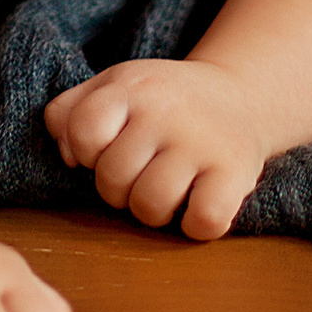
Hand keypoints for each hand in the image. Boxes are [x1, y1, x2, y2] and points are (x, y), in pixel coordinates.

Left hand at [44, 59, 267, 239]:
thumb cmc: (163, 101)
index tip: (109, 147)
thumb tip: (70, 158)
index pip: (83, 129)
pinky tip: (197, 205)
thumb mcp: (114, 87)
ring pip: (150, 204)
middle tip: (142, 173)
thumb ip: (71, 112)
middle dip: (118, 189)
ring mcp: (201, 141)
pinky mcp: (235, 171)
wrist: (241, 95)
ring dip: (153, 212)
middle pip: (112, 177)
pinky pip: (204, 220)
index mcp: (130, 87)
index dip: (87, 151)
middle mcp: (165, 111)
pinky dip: (195, 225)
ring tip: (166, 191)